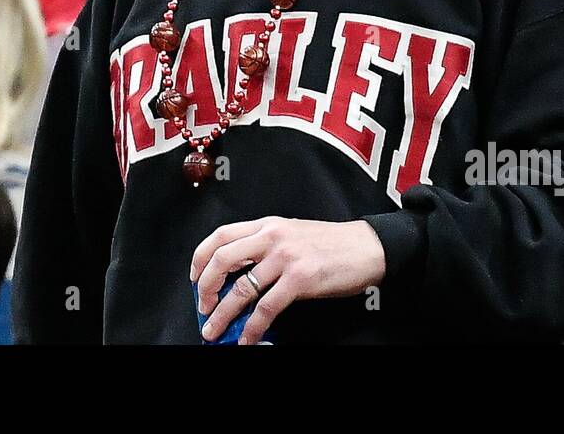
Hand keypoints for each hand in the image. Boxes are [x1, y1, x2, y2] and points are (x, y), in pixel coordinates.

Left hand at [190, 217, 386, 344]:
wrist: (367, 247)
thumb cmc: (332, 243)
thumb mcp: (292, 234)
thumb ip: (265, 247)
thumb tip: (237, 275)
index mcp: (268, 225)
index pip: (221, 235)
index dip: (201, 257)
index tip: (195, 278)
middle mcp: (272, 237)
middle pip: (222, 259)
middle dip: (205, 287)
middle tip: (202, 307)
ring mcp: (286, 258)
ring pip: (240, 288)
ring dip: (222, 314)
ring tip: (215, 330)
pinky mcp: (300, 279)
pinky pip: (266, 308)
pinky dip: (252, 327)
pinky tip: (248, 338)